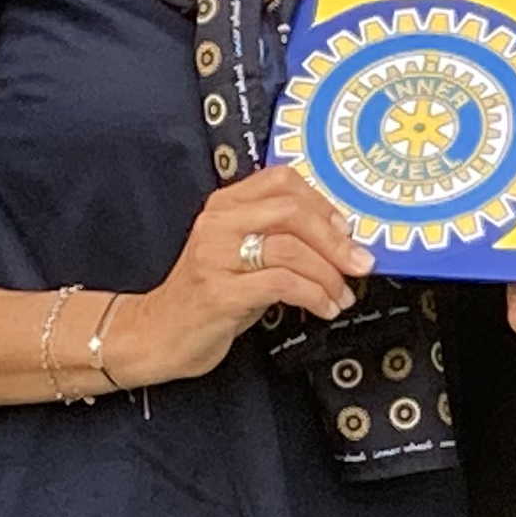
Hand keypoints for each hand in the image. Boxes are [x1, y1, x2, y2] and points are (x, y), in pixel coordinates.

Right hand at [103, 165, 366, 388]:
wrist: (155, 335)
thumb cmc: (206, 297)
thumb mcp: (240, 256)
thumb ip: (277, 238)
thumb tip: (339, 239)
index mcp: (223, 206)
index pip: (282, 181)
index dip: (323, 203)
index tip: (347, 230)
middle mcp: (217, 223)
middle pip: (292, 211)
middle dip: (336, 240)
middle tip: (359, 263)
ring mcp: (215, 257)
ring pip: (291, 248)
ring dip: (328, 274)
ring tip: (341, 295)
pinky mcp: (219, 292)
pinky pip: (281, 284)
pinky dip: (313, 295)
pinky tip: (323, 307)